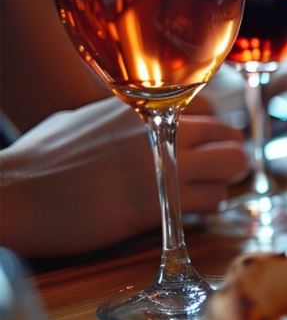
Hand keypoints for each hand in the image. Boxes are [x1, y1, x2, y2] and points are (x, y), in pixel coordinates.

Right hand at [0, 99, 246, 255]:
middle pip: (230, 137)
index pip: (211, 108)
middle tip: (214, 174)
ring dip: (223, 184)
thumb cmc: (38, 160)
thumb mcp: (82, 120)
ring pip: (231, 167)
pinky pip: (210, 202)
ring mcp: (164, 165)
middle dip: (228, 156)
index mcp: (143, 106)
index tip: (202, 147)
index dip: (211, 132)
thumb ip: (121, 119)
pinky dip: (206, 208)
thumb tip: (132, 122)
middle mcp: (161, 129)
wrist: (15, 196)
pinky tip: (186, 213)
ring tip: (200, 195)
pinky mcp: (159, 203)